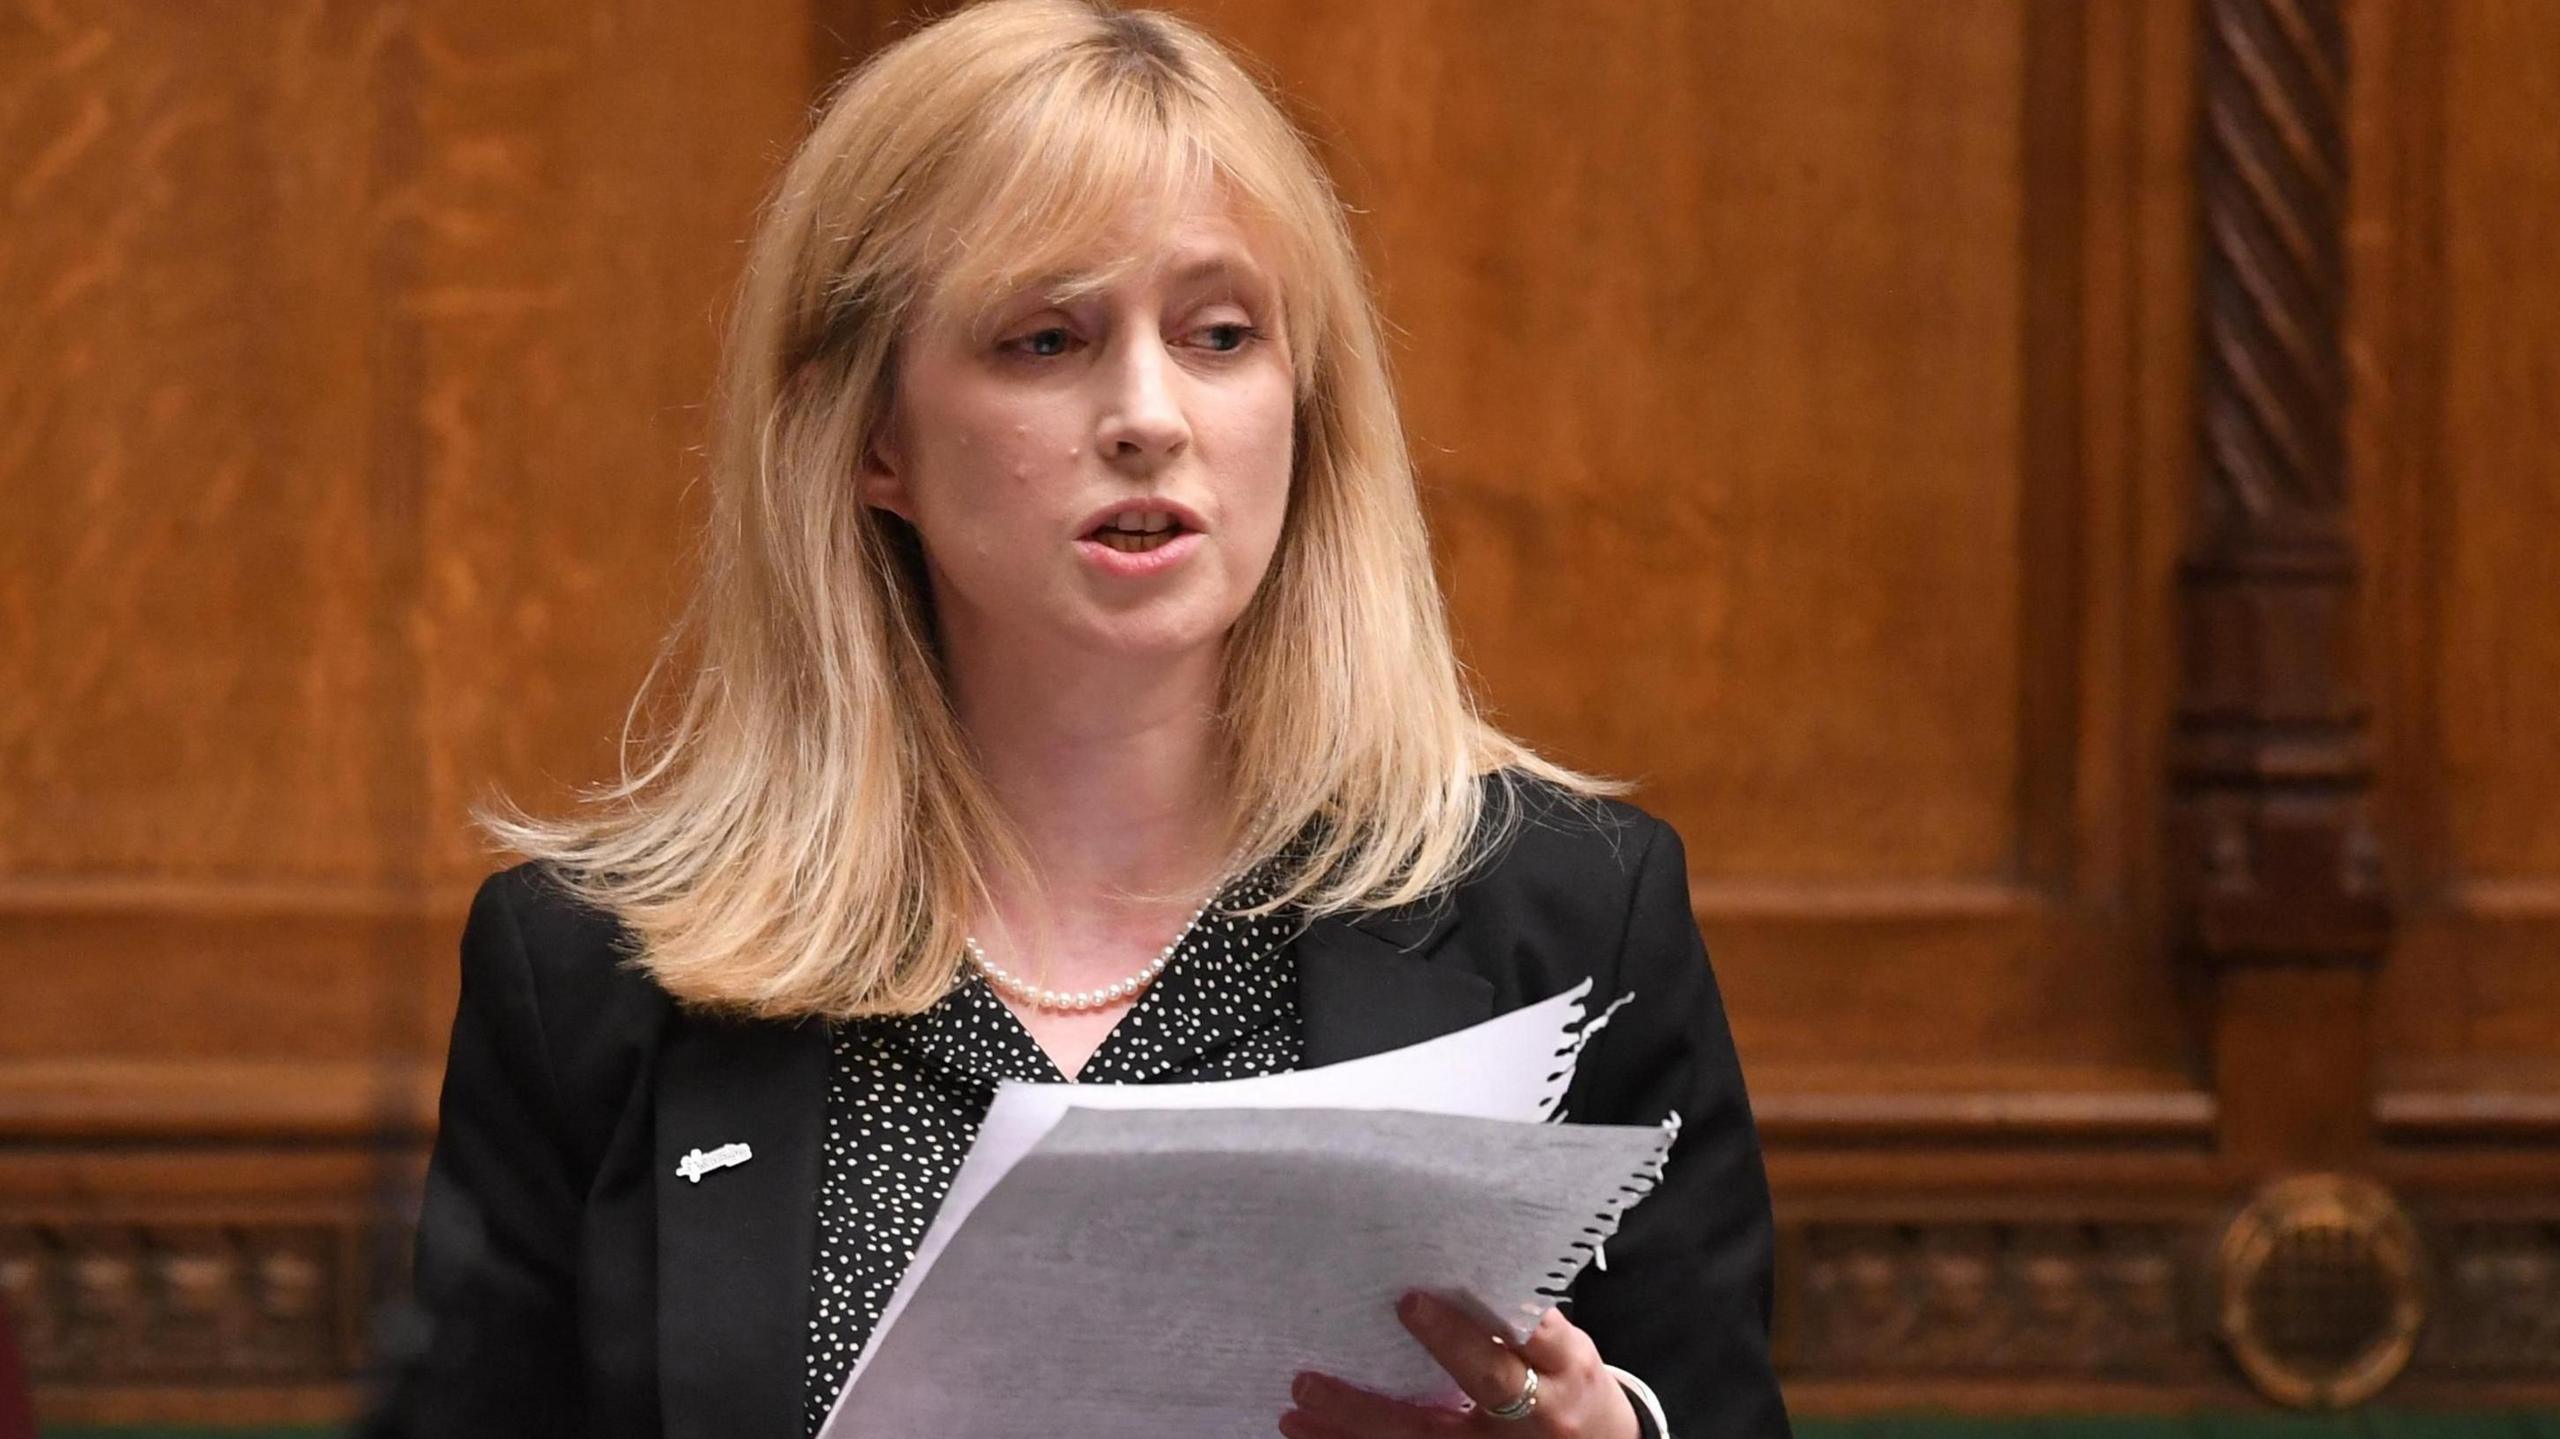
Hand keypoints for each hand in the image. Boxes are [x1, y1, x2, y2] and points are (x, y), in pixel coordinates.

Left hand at [1278, 1292, 1638, 1438]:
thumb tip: (1444, 1262)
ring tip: (1294, 1411)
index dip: (1461, 1328)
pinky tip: (1315, 1434)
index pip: (1518, 1340)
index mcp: (1562, 1366)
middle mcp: (1535, 1414)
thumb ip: (1514, 1314)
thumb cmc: (1570, 1382)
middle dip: (1396, 1383)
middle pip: (1457, 1402)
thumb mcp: (1564, 1346)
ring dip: (1353, 1428)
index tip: (1407, 1302)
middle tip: (1317, 1375)